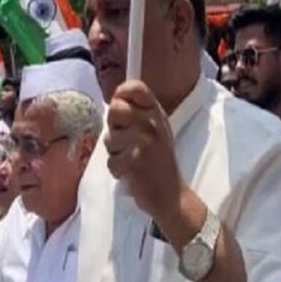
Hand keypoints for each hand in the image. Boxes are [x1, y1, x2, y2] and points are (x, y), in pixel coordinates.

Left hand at [104, 81, 185, 222]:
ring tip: (130, 158)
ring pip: (110, 138)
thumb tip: (116, 94)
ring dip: (115, 152)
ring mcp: (145, 142)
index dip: (121, 93)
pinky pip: (111, 161)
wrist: (171, 194)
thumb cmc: (159, 160)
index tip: (121, 104)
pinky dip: (117, 170)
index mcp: (156, 113)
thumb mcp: (155, 129)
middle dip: (114, 127)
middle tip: (125, 139)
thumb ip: (138, 112)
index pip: (135, 87)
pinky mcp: (136, 162)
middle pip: (115, 109)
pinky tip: (130, 173)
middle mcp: (152, 123)